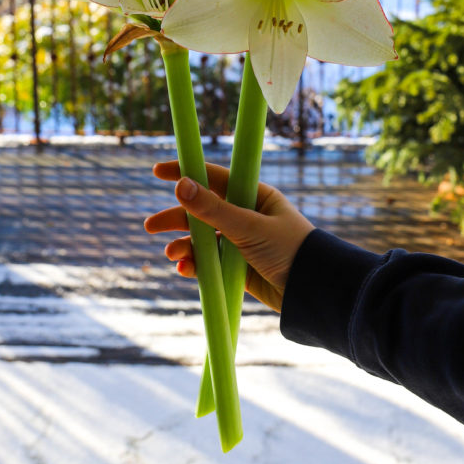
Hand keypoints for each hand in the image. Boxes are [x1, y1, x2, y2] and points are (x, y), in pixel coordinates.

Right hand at [145, 161, 313, 311]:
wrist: (312, 292)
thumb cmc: (289, 249)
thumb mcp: (249, 226)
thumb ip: (213, 209)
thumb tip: (180, 185)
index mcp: (254, 196)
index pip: (214, 177)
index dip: (186, 172)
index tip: (158, 171)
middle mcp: (245, 216)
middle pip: (201, 211)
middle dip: (176, 218)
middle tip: (151, 227)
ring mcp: (240, 242)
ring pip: (202, 239)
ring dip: (184, 246)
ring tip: (172, 256)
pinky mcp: (237, 268)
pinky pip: (209, 262)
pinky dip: (195, 265)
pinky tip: (185, 270)